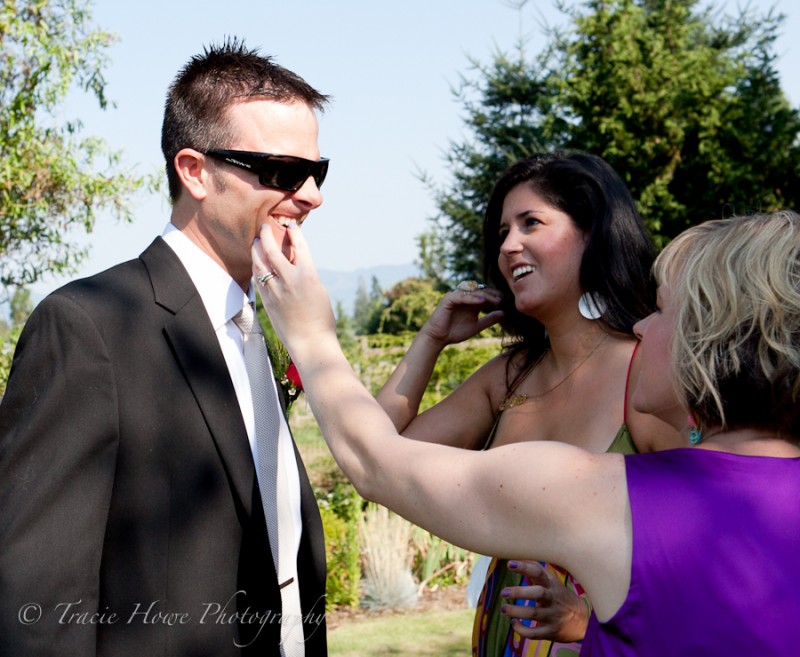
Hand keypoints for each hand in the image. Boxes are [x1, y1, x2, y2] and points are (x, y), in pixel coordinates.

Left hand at [251, 221, 335, 350]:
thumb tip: (295, 260)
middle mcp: (290, 280)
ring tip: (257, 242)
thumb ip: (306, 273)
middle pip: (272, 250)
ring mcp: (276, 291)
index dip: (294, 232)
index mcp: (309, 275)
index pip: (299, 245)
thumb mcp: (319, 290)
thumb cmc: (322, 318)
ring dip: (257, 250)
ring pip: (259, 264)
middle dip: (267, 235)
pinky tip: (257, 263)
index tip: (291, 225)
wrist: (312, 343)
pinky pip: (258, 280)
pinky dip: (257, 268)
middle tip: (264, 227)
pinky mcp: (268, 302)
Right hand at [420, 286, 503, 347]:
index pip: (487, 296)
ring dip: (485, 296)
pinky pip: (462, 296)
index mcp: (472, 302)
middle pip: (482, 292)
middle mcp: (465, 297)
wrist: (438, 338)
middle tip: (504, 300)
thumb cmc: (455, 332)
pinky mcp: (449, 298)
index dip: (497, 297)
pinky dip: (472, 298)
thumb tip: (504, 313)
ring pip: (473, 292)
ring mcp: (457, 296)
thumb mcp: (476, 326)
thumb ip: (489, 320)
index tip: (509, 302)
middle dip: (494, 295)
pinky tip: (482, 302)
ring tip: (496, 300)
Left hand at [500, 561, 589, 642]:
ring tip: (504, 608)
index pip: (538, 573)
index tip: (510, 564)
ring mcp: (552, 616)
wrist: (582, 620)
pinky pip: (535, 633)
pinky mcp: (551, 631)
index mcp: (551, 585)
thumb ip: (535, 570)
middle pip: (538, 593)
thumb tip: (518, 554)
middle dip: (520, 592)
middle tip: (504, 592)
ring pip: (534, 614)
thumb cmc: (560, 596)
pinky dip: (522, 630)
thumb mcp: (551, 582)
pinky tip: (514, 623)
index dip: (524, 567)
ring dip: (517, 611)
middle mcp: (552, 599)